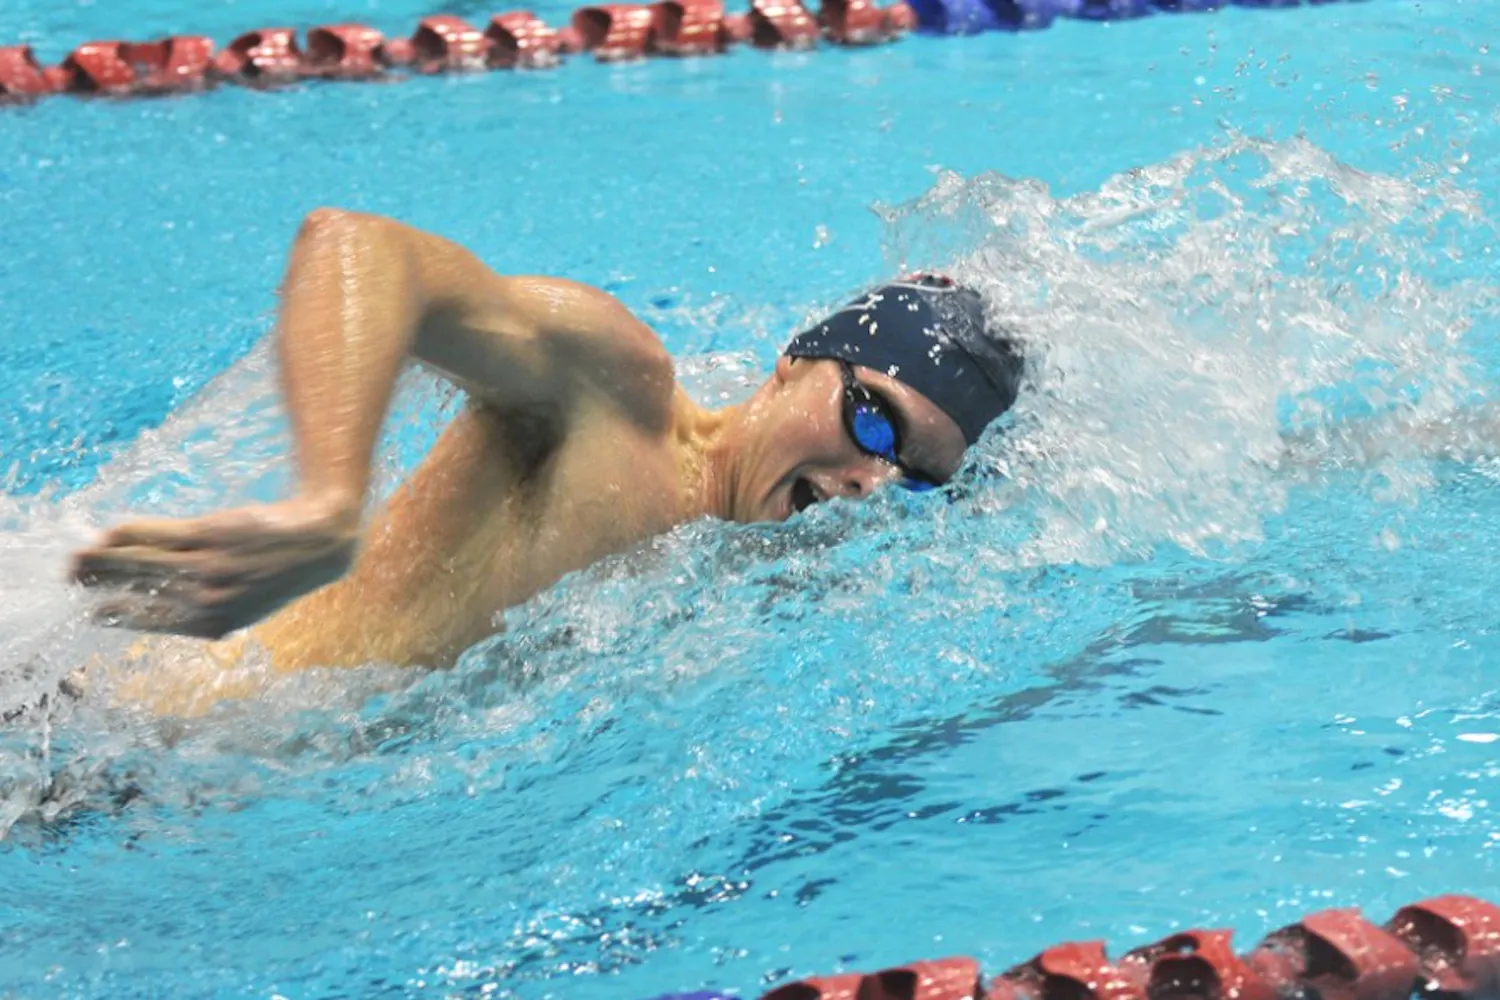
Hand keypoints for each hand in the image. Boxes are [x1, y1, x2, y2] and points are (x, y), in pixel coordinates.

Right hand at [70, 497, 359, 639]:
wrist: (320, 544)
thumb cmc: (276, 574)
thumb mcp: (242, 605)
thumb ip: (199, 612)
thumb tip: (147, 611)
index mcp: (213, 625)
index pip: (147, 621)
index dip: (114, 614)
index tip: (94, 609)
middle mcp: (206, 599)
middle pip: (133, 589)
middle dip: (96, 583)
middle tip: (72, 577)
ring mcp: (206, 565)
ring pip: (136, 560)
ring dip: (99, 557)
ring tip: (79, 558)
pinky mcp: (209, 534)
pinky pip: (153, 534)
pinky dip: (126, 533)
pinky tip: (111, 534)